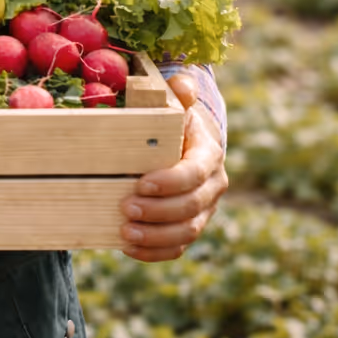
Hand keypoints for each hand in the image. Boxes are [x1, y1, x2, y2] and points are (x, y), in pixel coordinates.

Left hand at [119, 72, 227, 261]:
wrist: (187, 146)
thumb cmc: (175, 123)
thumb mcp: (177, 105)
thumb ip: (179, 93)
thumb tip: (182, 84)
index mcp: (209, 155)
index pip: (194, 173)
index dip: (170, 182)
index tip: (141, 183)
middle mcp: (212, 186)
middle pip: (191, 207)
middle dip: (159, 211)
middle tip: (126, 208)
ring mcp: (204, 210)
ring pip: (187, 231)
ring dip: (156, 236)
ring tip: (126, 233)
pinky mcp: (190, 227)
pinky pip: (178, 247)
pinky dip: (155, 252)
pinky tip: (129, 249)